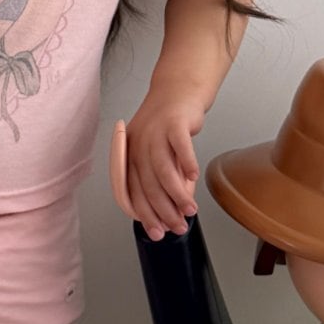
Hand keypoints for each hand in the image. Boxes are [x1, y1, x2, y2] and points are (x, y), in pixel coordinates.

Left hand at [110, 89, 203, 240]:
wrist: (177, 91)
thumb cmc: (167, 127)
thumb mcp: (159, 155)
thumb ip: (166, 181)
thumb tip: (177, 211)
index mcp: (129, 156)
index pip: (131, 192)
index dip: (144, 214)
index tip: (157, 232)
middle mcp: (137, 145)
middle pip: (148, 185)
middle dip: (163, 211)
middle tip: (178, 227)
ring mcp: (155, 133)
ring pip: (163, 170)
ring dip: (177, 194)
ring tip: (190, 210)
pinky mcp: (174, 123)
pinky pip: (180, 146)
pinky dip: (186, 163)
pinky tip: (194, 177)